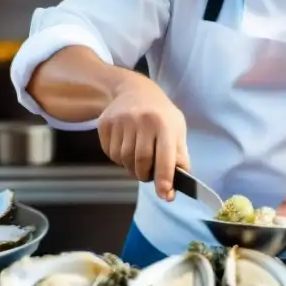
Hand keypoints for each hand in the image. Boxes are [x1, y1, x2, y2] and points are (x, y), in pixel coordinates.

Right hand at [96, 74, 189, 201]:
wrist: (133, 89)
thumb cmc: (160, 113)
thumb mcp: (177, 128)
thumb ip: (179, 155)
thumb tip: (179, 182)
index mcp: (164, 123)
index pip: (165, 156)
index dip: (165, 178)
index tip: (166, 195)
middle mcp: (142, 120)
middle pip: (141, 162)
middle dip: (145, 175)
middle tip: (148, 175)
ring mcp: (121, 121)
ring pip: (124, 160)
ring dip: (132, 167)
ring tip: (138, 158)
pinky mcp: (105, 124)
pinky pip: (110, 153)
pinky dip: (119, 159)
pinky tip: (126, 147)